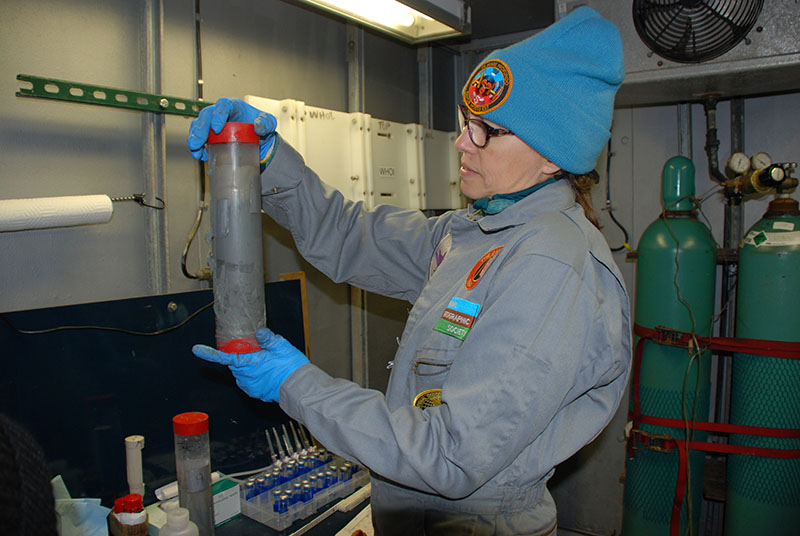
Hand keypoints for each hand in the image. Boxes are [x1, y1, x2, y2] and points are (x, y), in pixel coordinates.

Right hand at [187, 97, 276, 163]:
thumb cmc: (261, 126)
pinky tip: (200, 155)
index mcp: (234, 106)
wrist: (259, 138)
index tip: (217, 128)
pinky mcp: (210, 134)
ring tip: (196, 150)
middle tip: (198, 142)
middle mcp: (221, 112)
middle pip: (206, 115)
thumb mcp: (268, 123)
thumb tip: (258, 126)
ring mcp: (213, 122)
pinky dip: (198, 147)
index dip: (218, 115)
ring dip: (195, 138)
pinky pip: (199, 137)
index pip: (223, 105)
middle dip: (200, 129)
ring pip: (199, 125)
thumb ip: (266, 123)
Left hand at [193, 328, 308, 402]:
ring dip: (247, 368)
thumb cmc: (291, 367)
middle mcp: (246, 377)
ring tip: (265, 363)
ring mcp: (251, 387)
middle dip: (240, 358)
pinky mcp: (257, 393)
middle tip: (255, 352)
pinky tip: (266, 373)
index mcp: (249, 364)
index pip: (225, 357)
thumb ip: (268, 339)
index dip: (210, 354)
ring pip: (241, 374)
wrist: (300, 387)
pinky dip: (253, 377)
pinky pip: (249, 383)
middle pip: (234, 365)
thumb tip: (259, 332)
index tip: (197, 349)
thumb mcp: (281, 346)